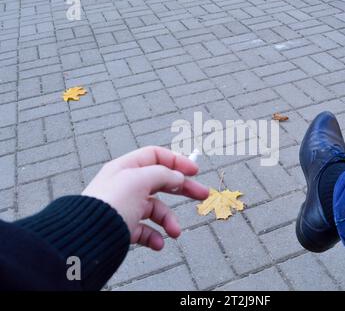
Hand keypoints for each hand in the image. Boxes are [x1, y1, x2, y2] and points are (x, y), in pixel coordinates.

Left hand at [82, 146, 208, 249]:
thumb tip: (178, 178)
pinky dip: (154, 237)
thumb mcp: (140, 180)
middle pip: (161, 182)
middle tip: (203, 195)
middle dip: (183, 189)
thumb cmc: (111, 202)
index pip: (156, 156)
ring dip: (169, 220)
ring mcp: (125, 207)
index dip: (177, 161)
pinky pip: (145, 230)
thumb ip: (164, 174)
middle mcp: (125, 185)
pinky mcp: (123, 227)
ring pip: (155, 209)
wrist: (86, 236)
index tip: (195, 171)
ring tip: (175, 233)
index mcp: (126, 167)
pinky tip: (158, 243)